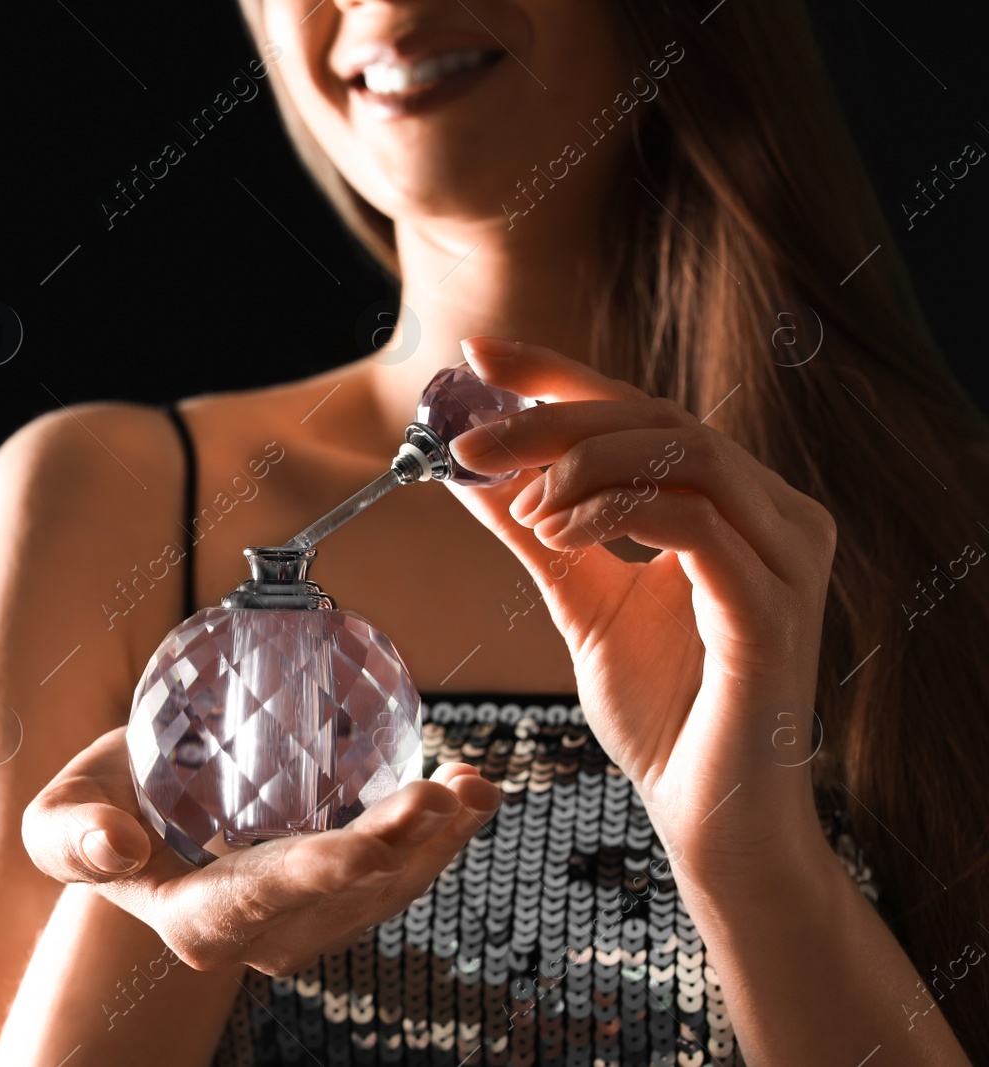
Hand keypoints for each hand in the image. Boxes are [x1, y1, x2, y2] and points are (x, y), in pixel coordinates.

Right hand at [22, 725, 501, 974]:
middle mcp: (262, 931)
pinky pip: (401, 869)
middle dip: (400, 850)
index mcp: (196, 919)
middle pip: (342, 897)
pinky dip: (441, 832)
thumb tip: (119, 846)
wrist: (138, 805)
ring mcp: (308, 913)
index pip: (262, 902)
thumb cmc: (96, 813)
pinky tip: (471, 790)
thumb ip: (74, 837)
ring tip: (474, 786)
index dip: (317, 878)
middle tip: (446, 794)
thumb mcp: (61, 817)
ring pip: (385, 889)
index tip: (365, 849)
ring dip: (439, 842)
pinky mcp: (340, 887)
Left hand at [444, 336, 838, 876]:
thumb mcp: (582, 602)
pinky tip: (554, 532)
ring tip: (519, 506)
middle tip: (471, 442)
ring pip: (682, 450)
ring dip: (579, 464)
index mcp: (737, 504)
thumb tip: (470, 474)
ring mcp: (786, 554)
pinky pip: (691, 519)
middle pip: (658, 418)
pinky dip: (610, 511)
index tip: (480, 356)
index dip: (561, 375)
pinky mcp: (774, 603)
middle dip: (551, 419)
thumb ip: (537, 534)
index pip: (645, 411)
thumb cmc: (662, 714)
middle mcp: (776, 514)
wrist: (709, 816)